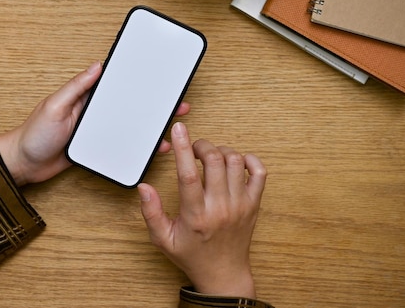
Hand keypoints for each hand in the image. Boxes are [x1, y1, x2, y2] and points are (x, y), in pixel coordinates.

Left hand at [0, 61, 190, 185]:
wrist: (23, 165)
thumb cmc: (33, 134)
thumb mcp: (54, 105)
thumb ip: (76, 87)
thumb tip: (97, 65)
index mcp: (84, 96)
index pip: (113, 83)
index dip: (134, 78)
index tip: (155, 74)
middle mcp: (92, 111)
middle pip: (128, 104)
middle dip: (151, 103)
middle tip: (175, 102)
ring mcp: (95, 130)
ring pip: (128, 125)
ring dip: (148, 125)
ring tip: (170, 125)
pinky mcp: (95, 147)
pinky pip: (120, 144)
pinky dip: (136, 145)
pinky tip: (150, 147)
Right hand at [138, 122, 266, 297]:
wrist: (224, 274)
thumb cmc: (192, 255)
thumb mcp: (163, 239)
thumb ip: (151, 212)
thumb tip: (144, 187)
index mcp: (195, 215)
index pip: (188, 174)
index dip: (183, 148)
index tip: (179, 129)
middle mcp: (220, 208)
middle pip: (214, 161)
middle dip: (201, 146)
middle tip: (193, 149)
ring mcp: (240, 205)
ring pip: (235, 162)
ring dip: (221, 151)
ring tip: (210, 157)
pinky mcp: (253, 204)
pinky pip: (259, 173)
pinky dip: (248, 160)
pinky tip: (235, 163)